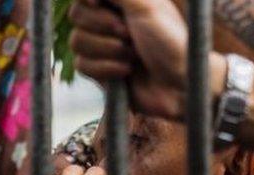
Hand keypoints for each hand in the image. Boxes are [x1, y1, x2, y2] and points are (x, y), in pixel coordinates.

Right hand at [69, 0, 192, 118]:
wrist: (177, 86)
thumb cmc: (169, 43)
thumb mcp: (146, 7)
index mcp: (122, 1)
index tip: (97, 3)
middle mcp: (110, 20)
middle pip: (76, 15)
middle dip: (102, 27)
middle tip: (129, 34)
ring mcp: (102, 46)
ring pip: (76, 41)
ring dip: (107, 50)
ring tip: (132, 56)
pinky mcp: (98, 70)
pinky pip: (81, 65)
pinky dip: (105, 69)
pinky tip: (126, 72)